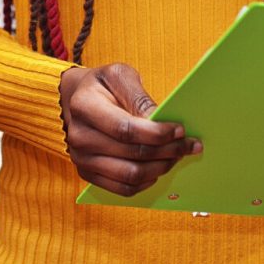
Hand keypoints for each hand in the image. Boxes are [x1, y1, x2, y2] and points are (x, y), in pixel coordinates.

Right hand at [58, 63, 199, 196]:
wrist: (74, 98)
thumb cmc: (101, 85)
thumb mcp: (119, 75)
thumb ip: (138, 96)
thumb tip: (159, 120)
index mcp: (84, 106)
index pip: (126, 129)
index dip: (157, 134)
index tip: (180, 130)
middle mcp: (79, 136)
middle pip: (132, 154)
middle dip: (168, 151)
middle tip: (189, 144)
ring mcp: (81, 159)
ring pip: (131, 175)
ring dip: (161, 168)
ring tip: (176, 155)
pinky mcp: (87, 174)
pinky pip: (123, 188)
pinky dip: (147, 181)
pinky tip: (158, 168)